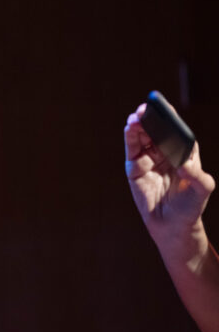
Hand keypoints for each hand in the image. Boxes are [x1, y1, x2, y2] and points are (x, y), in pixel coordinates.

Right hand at [124, 103, 214, 245]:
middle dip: (150, 118)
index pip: (176, 130)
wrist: (172, 225)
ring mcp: (149, 159)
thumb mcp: (202, 190)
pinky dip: (130, 137)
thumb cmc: (190, 206)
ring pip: (142, 137)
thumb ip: (197, 176)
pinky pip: (132, 149)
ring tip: (135, 118)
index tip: (164, 106)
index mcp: (183, 152)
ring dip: (138, 125)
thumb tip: (184, 164)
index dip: (170, 117)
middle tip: (145, 109)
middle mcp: (165, 152)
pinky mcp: (134, 168)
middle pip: (156, 130)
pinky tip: (130, 128)